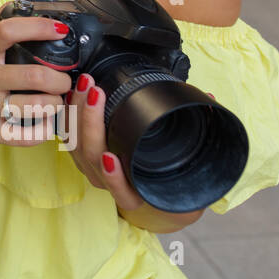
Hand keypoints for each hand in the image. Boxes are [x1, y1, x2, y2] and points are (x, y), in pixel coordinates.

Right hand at [0, 0, 72, 144]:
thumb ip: (5, 16)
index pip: (9, 31)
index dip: (39, 27)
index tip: (61, 30)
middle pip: (33, 75)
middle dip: (60, 78)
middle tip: (65, 79)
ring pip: (35, 107)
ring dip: (56, 103)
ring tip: (57, 99)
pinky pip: (25, 136)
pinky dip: (44, 130)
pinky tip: (48, 122)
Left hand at [64, 71, 221, 213]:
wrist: (151, 187)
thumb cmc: (168, 170)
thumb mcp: (189, 159)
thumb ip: (200, 131)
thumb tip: (210, 101)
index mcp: (137, 193)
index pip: (122, 192)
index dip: (114, 178)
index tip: (111, 158)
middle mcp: (110, 184)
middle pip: (91, 158)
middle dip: (90, 123)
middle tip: (95, 93)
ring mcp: (92, 169)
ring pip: (76, 145)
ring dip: (77, 113)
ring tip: (85, 85)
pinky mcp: (80, 154)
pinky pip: (68, 137)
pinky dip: (68, 114)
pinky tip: (73, 93)